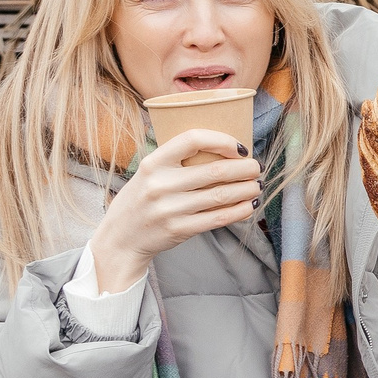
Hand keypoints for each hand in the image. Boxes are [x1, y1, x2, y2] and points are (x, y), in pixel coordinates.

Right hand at [88, 130, 262, 293]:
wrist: (121, 238)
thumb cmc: (142, 199)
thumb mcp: (149, 173)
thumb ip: (176, 161)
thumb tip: (224, 149)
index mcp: (153, 163)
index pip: (192, 139)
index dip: (222, 140)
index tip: (239, 148)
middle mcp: (160, 184)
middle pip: (216, 170)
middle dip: (245, 168)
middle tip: (257, 168)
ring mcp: (170, 208)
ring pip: (221, 194)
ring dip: (247, 189)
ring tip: (257, 186)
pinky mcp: (179, 229)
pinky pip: (218, 217)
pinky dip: (239, 211)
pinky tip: (250, 206)